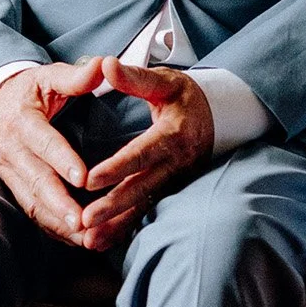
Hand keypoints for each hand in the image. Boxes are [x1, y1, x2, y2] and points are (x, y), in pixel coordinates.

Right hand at [0, 61, 104, 245]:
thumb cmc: (29, 91)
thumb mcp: (48, 76)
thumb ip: (75, 76)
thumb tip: (103, 66)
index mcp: (22, 121)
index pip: (43, 143)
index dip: (61, 160)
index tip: (82, 178)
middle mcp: (12, 151)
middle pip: (35, 181)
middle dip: (58, 203)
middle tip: (81, 221)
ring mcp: (11, 172)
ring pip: (32, 202)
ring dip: (56, 222)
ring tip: (82, 237)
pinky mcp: (14, 186)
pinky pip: (32, 210)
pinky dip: (51, 227)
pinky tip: (73, 239)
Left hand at [77, 59, 214, 251]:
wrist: (220, 118)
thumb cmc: (186, 97)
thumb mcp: (165, 81)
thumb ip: (134, 77)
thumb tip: (106, 64)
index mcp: (171, 135)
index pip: (140, 154)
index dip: (116, 168)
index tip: (89, 179)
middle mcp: (175, 164)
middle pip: (140, 189)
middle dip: (112, 207)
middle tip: (85, 220)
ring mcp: (174, 182)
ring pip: (143, 207)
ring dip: (116, 226)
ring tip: (89, 241)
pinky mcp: (171, 192)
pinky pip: (147, 214)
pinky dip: (125, 230)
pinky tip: (102, 242)